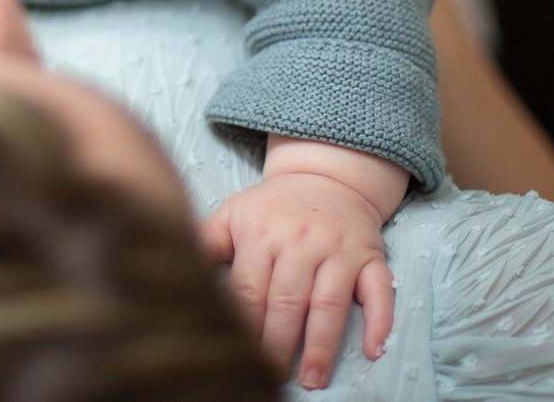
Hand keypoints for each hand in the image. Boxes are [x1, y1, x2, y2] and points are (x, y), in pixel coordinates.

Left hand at [198, 170, 395, 390]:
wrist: (327, 175)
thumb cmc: (273, 206)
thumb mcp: (233, 213)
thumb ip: (205, 241)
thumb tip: (173, 264)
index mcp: (262, 234)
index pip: (250, 290)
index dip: (245, 326)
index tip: (239, 357)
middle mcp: (302, 241)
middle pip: (288, 301)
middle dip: (278, 344)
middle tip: (271, 378)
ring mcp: (339, 248)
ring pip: (330, 300)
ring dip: (322, 343)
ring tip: (312, 378)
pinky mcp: (371, 255)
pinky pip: (381, 288)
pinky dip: (381, 319)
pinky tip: (373, 349)